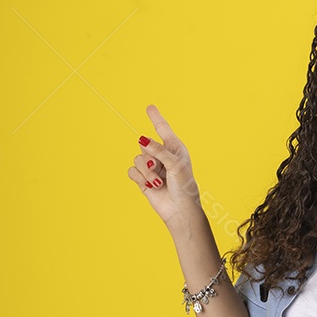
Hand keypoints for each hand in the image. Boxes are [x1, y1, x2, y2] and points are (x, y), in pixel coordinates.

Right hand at [127, 105, 202, 229]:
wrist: (179, 209)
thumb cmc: (183, 186)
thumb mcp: (174, 164)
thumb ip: (158, 150)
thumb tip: (142, 139)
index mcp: (174, 148)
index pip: (162, 129)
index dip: (156, 118)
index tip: (149, 107)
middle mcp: (162, 155)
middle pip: (144, 145)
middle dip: (150, 157)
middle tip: (160, 168)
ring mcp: (152, 167)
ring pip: (137, 159)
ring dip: (146, 171)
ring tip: (157, 181)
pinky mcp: (143, 179)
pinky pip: (132, 171)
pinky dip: (140, 178)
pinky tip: (150, 185)